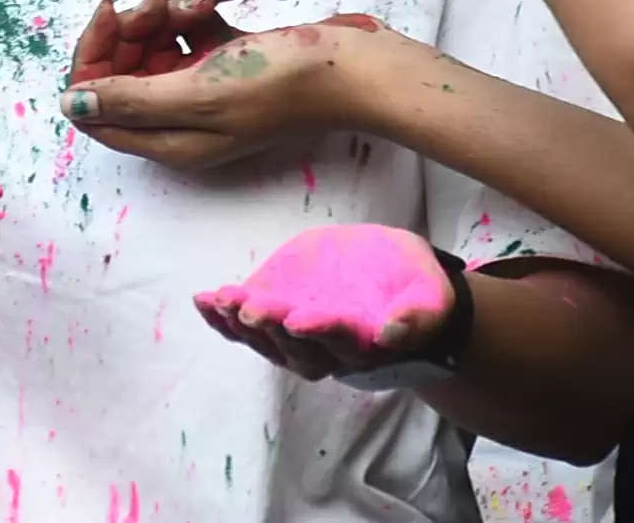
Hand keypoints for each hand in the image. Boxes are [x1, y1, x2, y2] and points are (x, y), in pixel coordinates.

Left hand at [60, 0, 392, 170]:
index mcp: (167, 138)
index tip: (112, 16)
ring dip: (178, 5)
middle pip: (127, 64)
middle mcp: (180, 114)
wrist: (351, 66)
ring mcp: (206, 82)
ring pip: (161, 36)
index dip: (94, 59)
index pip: (97, 105)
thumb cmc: (279, 84)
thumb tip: (69, 106)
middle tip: (167, 4)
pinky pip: (196, 21)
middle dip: (140, 24)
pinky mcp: (230, 54)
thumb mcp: (198, 93)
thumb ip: (131, 100)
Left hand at [195, 224, 457, 382]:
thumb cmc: (417, 290)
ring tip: (218, 299)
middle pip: (295, 347)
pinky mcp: (280, 314)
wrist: (397, 284)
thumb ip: (415, 316)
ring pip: (266, 341)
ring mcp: (298, 335)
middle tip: (249, 306)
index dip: (320, 331)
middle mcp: (326, 349)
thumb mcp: (429, 297)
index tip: (299, 318)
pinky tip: (203, 300)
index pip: (340, 341)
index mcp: (363, 343)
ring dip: (239, 323)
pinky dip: (222, 317)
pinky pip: (247, 326)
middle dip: (270, 326)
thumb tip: (392, 334)